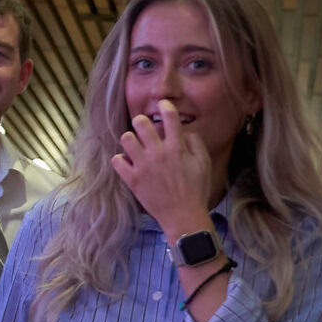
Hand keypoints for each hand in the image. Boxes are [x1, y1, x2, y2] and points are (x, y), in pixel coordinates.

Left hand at [110, 99, 212, 235]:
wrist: (183, 217)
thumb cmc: (196, 190)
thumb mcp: (204, 164)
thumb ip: (196, 143)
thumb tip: (185, 132)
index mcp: (177, 148)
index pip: (169, 116)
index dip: (165, 105)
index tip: (163, 104)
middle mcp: (158, 153)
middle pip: (141, 123)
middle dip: (142, 122)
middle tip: (144, 128)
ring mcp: (143, 166)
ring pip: (126, 139)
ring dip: (130, 139)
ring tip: (135, 146)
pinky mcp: (132, 180)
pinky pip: (117, 161)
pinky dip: (120, 160)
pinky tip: (127, 163)